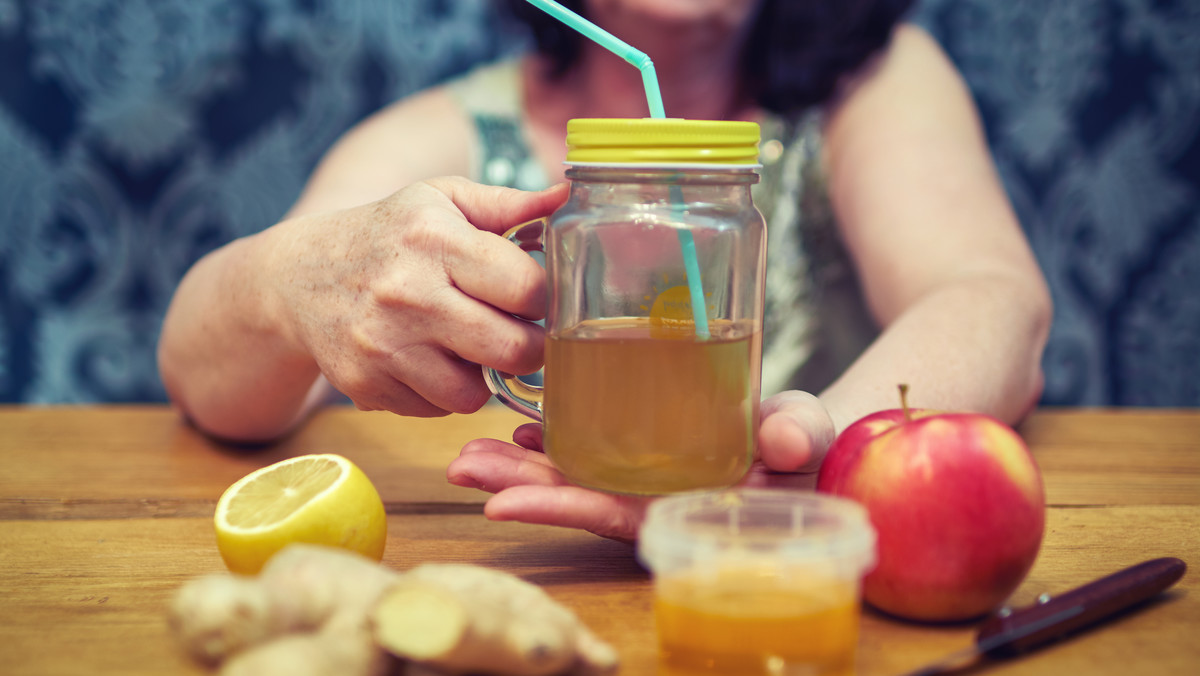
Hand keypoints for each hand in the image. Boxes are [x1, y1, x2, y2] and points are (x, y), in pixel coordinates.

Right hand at [267, 178, 566, 416]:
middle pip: (513, 351)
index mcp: (435, 240)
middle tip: (519, 333)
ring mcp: (383, 345)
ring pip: (476, 392)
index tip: (537, 299)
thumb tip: (569, 194)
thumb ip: (508, 203)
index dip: (546, 300)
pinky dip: (442, 392)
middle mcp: (408, 294)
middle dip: (529, 348)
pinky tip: (427, 359)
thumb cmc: (389, 234)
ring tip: (465, 343)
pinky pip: (436, 408)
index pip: (528, 289)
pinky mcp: (365, 384)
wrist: (298, 276)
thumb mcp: (442, 200)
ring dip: (482, 375)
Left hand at [447, 390, 836, 541]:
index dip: (561, 507)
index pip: (614, 514)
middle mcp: (656, 498)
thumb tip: (782, 439)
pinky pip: (593, 449)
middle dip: (518, 487)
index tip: (506, 504)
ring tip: (470, 453)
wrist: (808, 443)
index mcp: (685, 505)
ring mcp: (647, 477)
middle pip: (578, 497)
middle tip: (464, 468)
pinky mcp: (645, 452)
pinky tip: (521, 425)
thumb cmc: (806, 448)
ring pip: (576, 474)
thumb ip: (799, 434)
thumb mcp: (808, 437)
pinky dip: (556, 439)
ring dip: (520, 466)